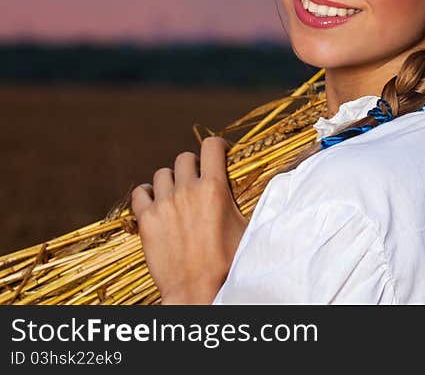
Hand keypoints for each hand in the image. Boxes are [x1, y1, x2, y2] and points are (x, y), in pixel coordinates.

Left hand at [131, 136, 247, 304]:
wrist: (196, 289)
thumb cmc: (226, 263)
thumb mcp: (246, 228)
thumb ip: (249, 204)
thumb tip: (274, 191)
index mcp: (214, 188)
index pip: (211, 145)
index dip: (216, 146)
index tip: (219, 154)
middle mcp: (187, 190)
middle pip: (185, 158)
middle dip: (194, 165)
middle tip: (198, 179)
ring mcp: (164, 204)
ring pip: (162, 173)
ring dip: (171, 180)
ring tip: (177, 193)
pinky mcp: (146, 220)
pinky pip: (139, 193)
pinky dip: (146, 193)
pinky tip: (154, 201)